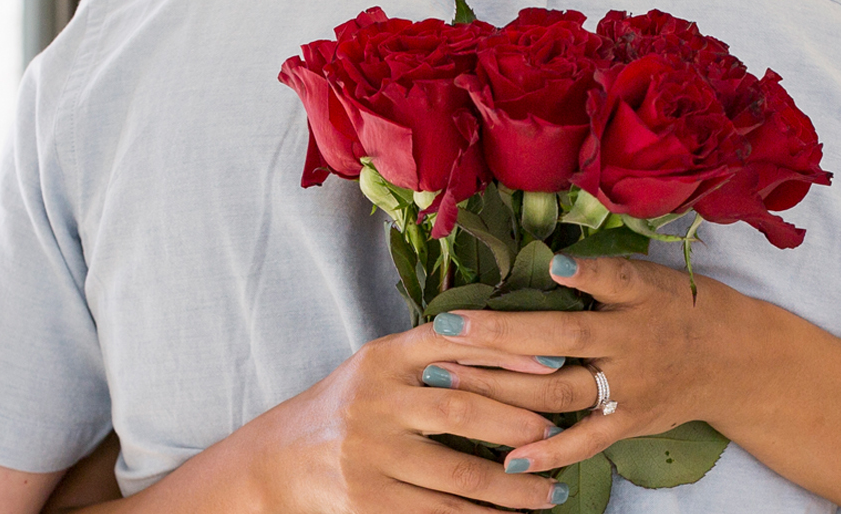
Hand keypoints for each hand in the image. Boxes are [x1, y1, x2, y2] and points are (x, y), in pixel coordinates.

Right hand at [222, 320, 592, 512]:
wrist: (277, 461)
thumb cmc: (347, 409)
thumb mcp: (380, 369)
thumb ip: (435, 357)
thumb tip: (525, 352)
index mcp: (383, 358)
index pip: (454, 344)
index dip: (509, 353)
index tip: (556, 362)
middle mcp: (374, 401)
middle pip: (463, 410)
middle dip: (521, 426)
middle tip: (562, 437)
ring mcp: (368, 453)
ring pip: (458, 471)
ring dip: (512, 486)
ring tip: (549, 492)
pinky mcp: (367, 500)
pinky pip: (437, 512)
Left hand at [425, 253, 780, 472]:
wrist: (738, 361)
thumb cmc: (682, 307)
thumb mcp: (652, 275)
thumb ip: (601, 272)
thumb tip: (542, 257)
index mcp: (639, 294)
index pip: (607, 279)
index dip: (583, 272)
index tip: (550, 263)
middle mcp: (631, 340)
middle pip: (560, 338)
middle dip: (497, 335)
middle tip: (443, 329)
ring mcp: (629, 385)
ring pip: (557, 390)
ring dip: (498, 389)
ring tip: (445, 382)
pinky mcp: (630, 420)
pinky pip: (585, 440)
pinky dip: (549, 452)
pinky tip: (509, 461)